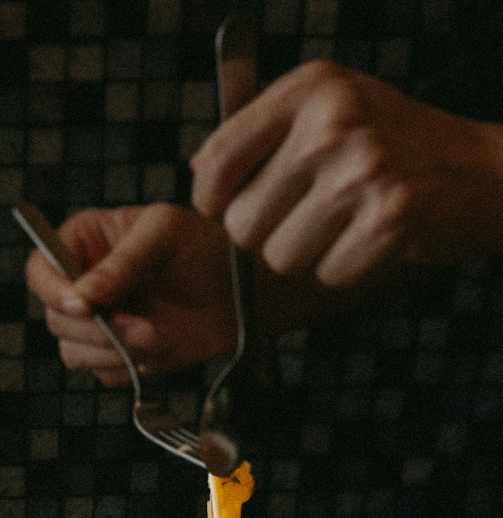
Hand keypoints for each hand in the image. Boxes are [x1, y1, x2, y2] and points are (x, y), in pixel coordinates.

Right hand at [24, 203, 236, 382]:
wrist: (241, 293)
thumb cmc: (207, 247)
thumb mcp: (167, 232)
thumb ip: (125, 260)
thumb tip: (83, 295)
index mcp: (86, 242)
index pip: (41, 268)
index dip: (52, 290)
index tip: (81, 306)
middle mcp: (84, 284)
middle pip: (56, 318)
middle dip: (95, 329)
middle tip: (140, 325)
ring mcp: (98, 324)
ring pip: (74, 352)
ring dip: (115, 350)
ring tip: (158, 335)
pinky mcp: (116, 356)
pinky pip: (104, 373)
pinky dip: (131, 365)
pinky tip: (161, 345)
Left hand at [191, 60, 502, 287]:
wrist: (481, 172)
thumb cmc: (392, 146)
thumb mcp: (329, 111)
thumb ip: (263, 134)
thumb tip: (198, 170)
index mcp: (309, 89)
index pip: (215, 162)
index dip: (213, 202)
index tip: (232, 206)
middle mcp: (333, 122)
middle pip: (242, 224)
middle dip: (266, 236)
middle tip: (309, 217)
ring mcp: (363, 169)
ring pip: (280, 256)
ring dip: (307, 255)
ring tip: (345, 223)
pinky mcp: (389, 216)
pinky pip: (327, 272)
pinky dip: (345, 268)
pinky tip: (372, 237)